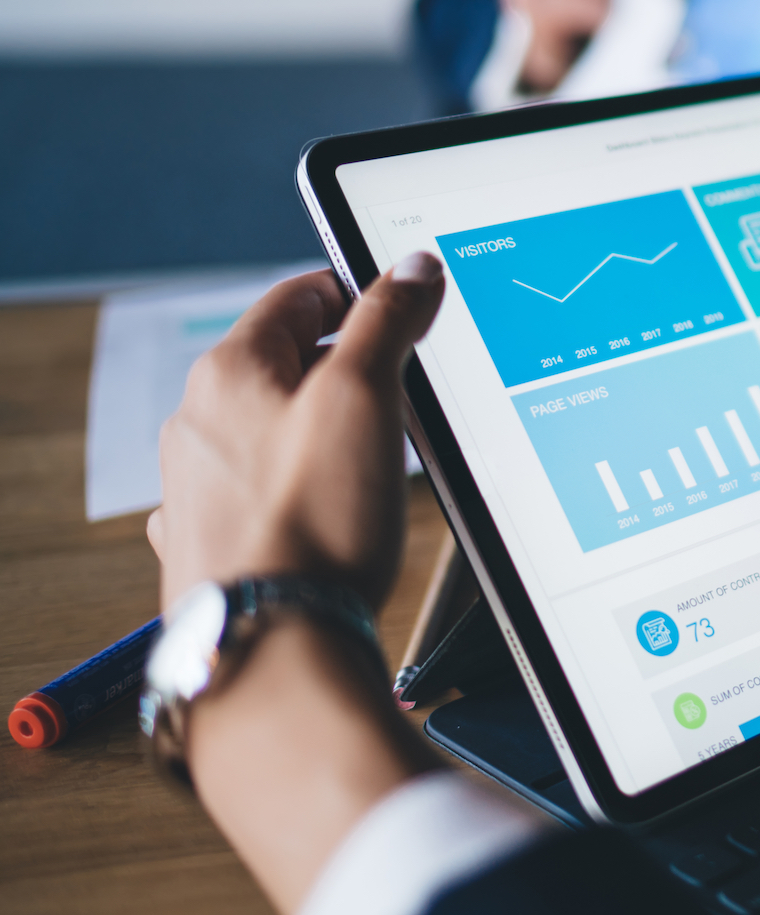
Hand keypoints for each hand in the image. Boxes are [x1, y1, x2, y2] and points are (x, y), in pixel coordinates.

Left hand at [150, 254, 445, 612]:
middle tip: (402, 394)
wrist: (274, 646)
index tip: (403, 308)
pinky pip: (260, 492)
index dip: (359, 293)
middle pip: (284, 364)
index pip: (298, 296)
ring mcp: (197, 487)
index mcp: (228, 373)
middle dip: (347, 371)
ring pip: (271, 431)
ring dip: (322, 433)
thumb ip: (386, 321)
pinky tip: (328, 511)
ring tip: (372, 463)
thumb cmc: (314, 523)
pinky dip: (297, 489)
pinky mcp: (210, 542)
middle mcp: (196, 424)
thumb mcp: (366, 397)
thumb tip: (409, 268)